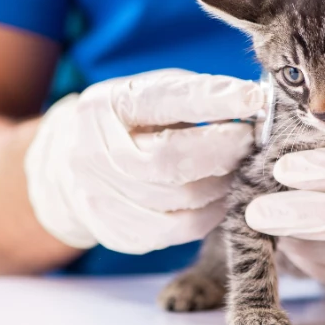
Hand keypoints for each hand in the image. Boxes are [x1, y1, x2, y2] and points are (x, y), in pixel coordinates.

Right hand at [25, 69, 263, 253]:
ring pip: (180, 199)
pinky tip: (222, 196)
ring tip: (241, 168)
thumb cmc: (131, 124)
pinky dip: (212, 213)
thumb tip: (253, 104)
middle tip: (251, 141)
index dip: (212, 100)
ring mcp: (102, 197)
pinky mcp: (119, 231)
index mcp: (106, 106)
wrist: (71, 167)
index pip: (162, 101)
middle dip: (222, 150)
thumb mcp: (152, 93)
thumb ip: (195, 95)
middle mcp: (95, 152)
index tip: (253, 99)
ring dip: (223, 183)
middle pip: (169, 160)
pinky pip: (180, 229)